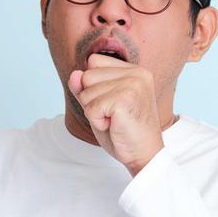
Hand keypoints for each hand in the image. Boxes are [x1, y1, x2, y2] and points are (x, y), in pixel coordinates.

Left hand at [68, 53, 163, 175]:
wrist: (143, 155)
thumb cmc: (123, 131)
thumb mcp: (99, 104)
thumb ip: (85, 87)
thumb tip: (74, 74)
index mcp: (133, 70)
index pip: (94, 61)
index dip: (93, 85)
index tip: (112, 103)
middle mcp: (135, 73)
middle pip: (87, 76)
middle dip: (92, 100)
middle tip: (113, 114)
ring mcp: (132, 85)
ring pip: (86, 93)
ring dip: (94, 112)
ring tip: (115, 120)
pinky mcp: (124, 100)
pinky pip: (90, 108)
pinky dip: (97, 122)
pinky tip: (114, 126)